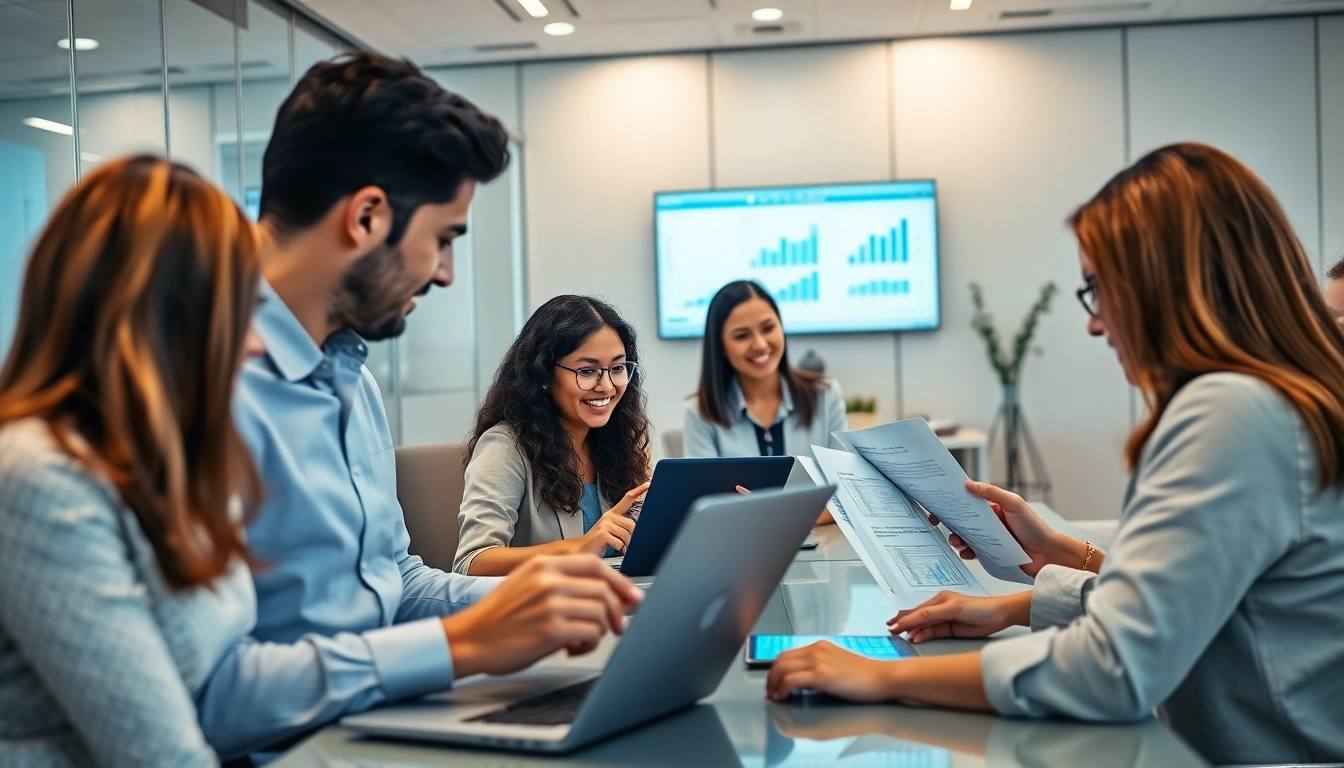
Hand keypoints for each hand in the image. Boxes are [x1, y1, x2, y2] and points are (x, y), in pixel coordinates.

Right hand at [441, 554, 643, 677]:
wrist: (469, 639)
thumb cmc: (499, 617)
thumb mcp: (529, 585)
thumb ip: (566, 585)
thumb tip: (611, 596)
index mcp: (544, 565)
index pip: (596, 566)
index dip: (620, 582)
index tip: (632, 597)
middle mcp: (549, 580)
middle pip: (604, 590)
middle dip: (617, 612)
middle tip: (618, 627)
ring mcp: (551, 604)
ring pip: (601, 613)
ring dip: (599, 631)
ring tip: (581, 640)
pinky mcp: (551, 630)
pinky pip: (591, 634)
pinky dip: (589, 644)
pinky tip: (573, 648)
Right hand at [575, 482, 648, 555]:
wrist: (582, 550)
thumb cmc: (599, 541)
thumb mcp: (613, 531)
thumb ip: (625, 528)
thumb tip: (638, 531)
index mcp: (613, 514)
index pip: (627, 498)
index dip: (638, 490)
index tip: (648, 484)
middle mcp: (609, 516)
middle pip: (632, 525)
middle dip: (631, 538)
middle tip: (625, 545)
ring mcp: (605, 524)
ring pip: (626, 535)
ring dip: (625, 545)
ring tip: (617, 547)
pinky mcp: (602, 533)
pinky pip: (619, 543)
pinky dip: (619, 549)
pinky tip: (612, 548)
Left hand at [765, 640, 896, 702]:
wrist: (883, 678)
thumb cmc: (866, 676)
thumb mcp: (838, 664)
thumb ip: (821, 666)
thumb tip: (804, 678)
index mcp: (820, 646)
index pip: (788, 654)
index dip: (776, 669)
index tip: (774, 683)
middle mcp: (816, 649)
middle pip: (781, 659)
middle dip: (771, 677)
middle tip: (770, 691)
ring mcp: (818, 660)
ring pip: (782, 668)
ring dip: (773, 684)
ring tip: (774, 696)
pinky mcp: (821, 674)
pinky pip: (791, 680)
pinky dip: (782, 689)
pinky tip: (783, 698)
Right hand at [887, 590, 1029, 641]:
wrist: (999, 616)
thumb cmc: (980, 608)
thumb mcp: (953, 609)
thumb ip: (932, 615)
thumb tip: (914, 620)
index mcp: (939, 600)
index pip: (918, 611)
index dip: (905, 618)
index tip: (893, 625)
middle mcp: (939, 608)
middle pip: (918, 618)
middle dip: (904, 623)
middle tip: (891, 630)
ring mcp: (944, 619)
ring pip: (924, 626)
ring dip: (913, 631)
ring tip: (901, 636)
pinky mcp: (949, 629)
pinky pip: (932, 632)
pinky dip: (923, 635)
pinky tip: (916, 638)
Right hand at [929, 481, 1080, 577]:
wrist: (1048, 555)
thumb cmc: (1035, 527)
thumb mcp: (1014, 504)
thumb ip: (992, 493)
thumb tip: (969, 484)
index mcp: (993, 507)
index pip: (969, 501)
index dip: (954, 501)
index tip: (939, 503)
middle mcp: (989, 522)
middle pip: (963, 520)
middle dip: (950, 522)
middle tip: (938, 523)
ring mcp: (989, 539)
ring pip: (965, 536)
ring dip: (956, 538)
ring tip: (956, 541)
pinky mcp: (990, 554)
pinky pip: (972, 552)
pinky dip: (966, 552)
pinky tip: (965, 553)